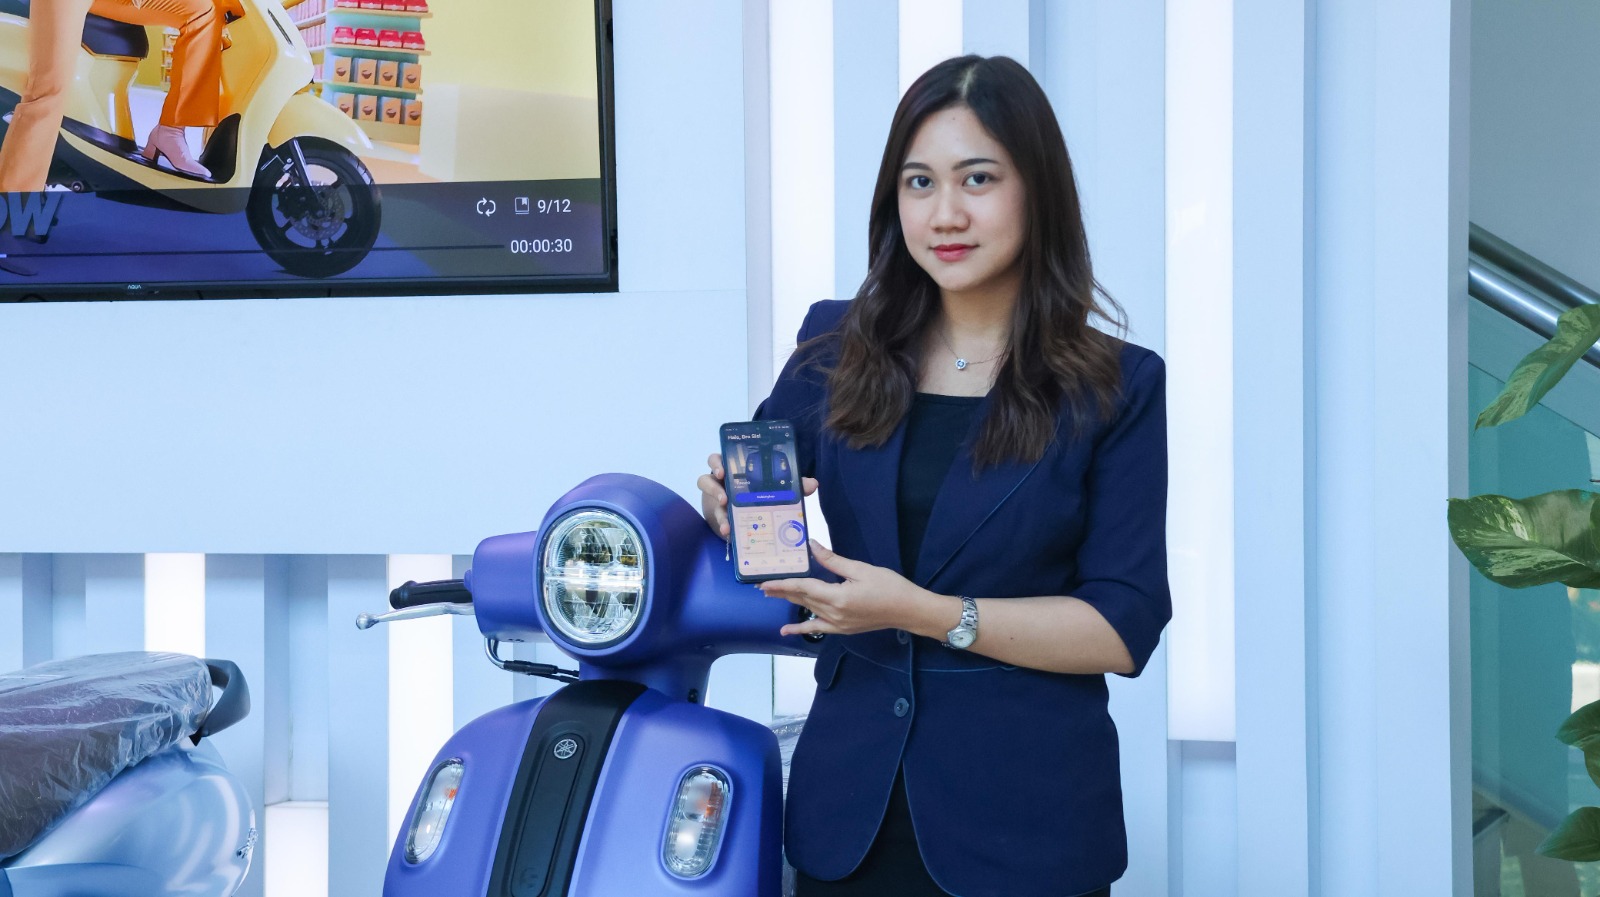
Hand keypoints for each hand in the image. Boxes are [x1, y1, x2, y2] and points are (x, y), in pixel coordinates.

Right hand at [697, 452, 816, 538]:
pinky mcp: (716, 514)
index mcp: (733, 470)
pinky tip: (729, 532)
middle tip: (724, 498)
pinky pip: (713, 517)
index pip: (718, 459)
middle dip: (713, 488)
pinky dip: (722, 525)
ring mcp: (715, 498)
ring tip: (726, 523)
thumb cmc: (758, 493)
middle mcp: (720, 482)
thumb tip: (813, 484)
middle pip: (707, 478)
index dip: (717, 463)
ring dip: (717, 512)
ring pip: (709, 503)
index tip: (723, 471)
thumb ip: (792, 484)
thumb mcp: (774, 488)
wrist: (746, 512)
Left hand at [761, 542, 926, 637]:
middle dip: (780, 591)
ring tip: (770, 595)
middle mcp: (833, 613)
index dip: (783, 583)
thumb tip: (811, 546)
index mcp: (837, 596)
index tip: (765, 580)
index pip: (803, 588)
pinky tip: (786, 629)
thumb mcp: (860, 569)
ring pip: (807, 610)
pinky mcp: (842, 629)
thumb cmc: (889, 587)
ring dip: (788, 602)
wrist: (908, 610)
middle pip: (801, 599)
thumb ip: (832, 560)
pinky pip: (817, 628)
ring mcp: (837, 624)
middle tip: (760, 585)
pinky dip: (801, 627)